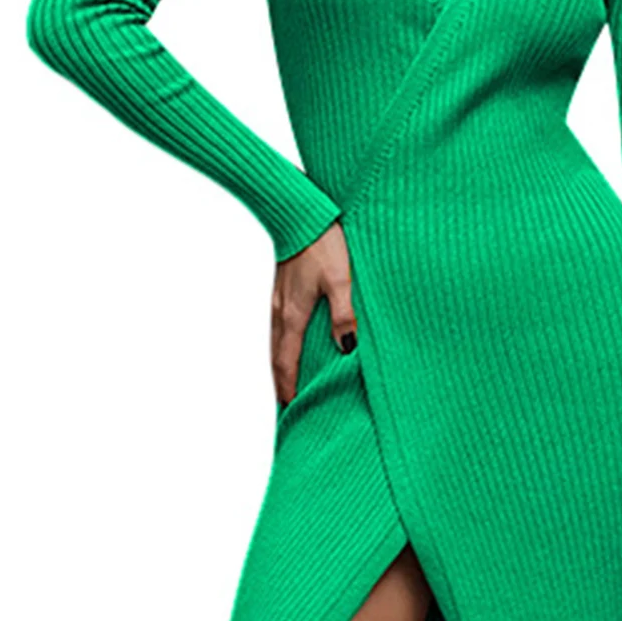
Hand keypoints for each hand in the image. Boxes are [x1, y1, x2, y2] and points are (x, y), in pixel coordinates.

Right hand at [271, 220, 357, 405]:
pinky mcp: (281, 289)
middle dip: (280, 383)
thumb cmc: (322, 243)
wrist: (300, 212)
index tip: (290, 408)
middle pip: (276, 357)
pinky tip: (288, 345)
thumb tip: (346, 347)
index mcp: (293, 315)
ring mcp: (278, 300)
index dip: (288, 387)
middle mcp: (280, 311)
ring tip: (285, 383)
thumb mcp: (341, 279)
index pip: (287, 362)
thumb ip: (344, 314)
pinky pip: (277, 326)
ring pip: (275, 342)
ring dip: (279, 365)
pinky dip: (280, 345)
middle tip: (285, 405)